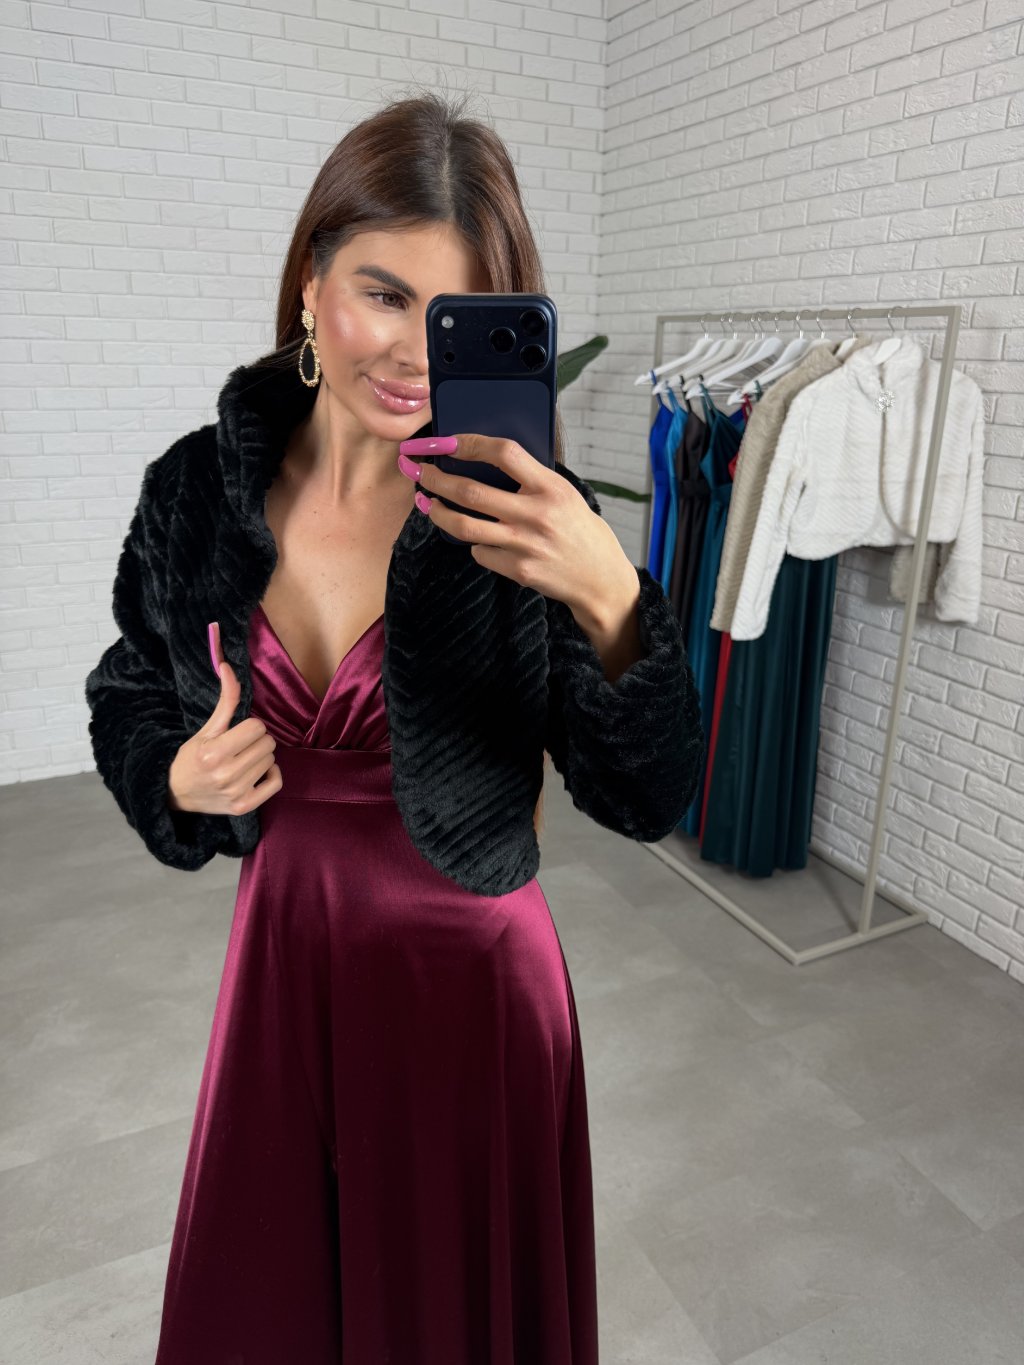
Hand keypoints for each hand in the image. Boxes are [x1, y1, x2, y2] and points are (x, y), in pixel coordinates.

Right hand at [167, 623, 281, 816]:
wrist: (176, 794)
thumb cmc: (192, 758)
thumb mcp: (206, 729)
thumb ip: (226, 700)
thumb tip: (228, 666)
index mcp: (213, 753)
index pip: (257, 727)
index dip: (249, 726)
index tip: (237, 732)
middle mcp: (226, 774)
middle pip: (267, 743)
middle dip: (256, 740)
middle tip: (240, 746)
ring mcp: (236, 793)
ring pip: (272, 760)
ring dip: (261, 756)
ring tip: (242, 760)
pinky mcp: (244, 807)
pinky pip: (276, 782)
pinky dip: (271, 774)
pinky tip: (255, 772)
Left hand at [397, 433, 636, 618]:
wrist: (599, 578)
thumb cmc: (579, 530)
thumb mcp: (564, 494)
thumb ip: (530, 479)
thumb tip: (482, 459)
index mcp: (551, 487)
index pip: (504, 453)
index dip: (469, 444)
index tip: (446, 442)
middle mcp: (537, 514)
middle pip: (471, 492)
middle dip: (436, 479)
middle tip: (418, 471)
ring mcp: (525, 545)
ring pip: (464, 526)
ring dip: (438, 512)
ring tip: (426, 503)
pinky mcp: (518, 571)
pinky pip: (481, 552)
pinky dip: (475, 544)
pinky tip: (479, 539)